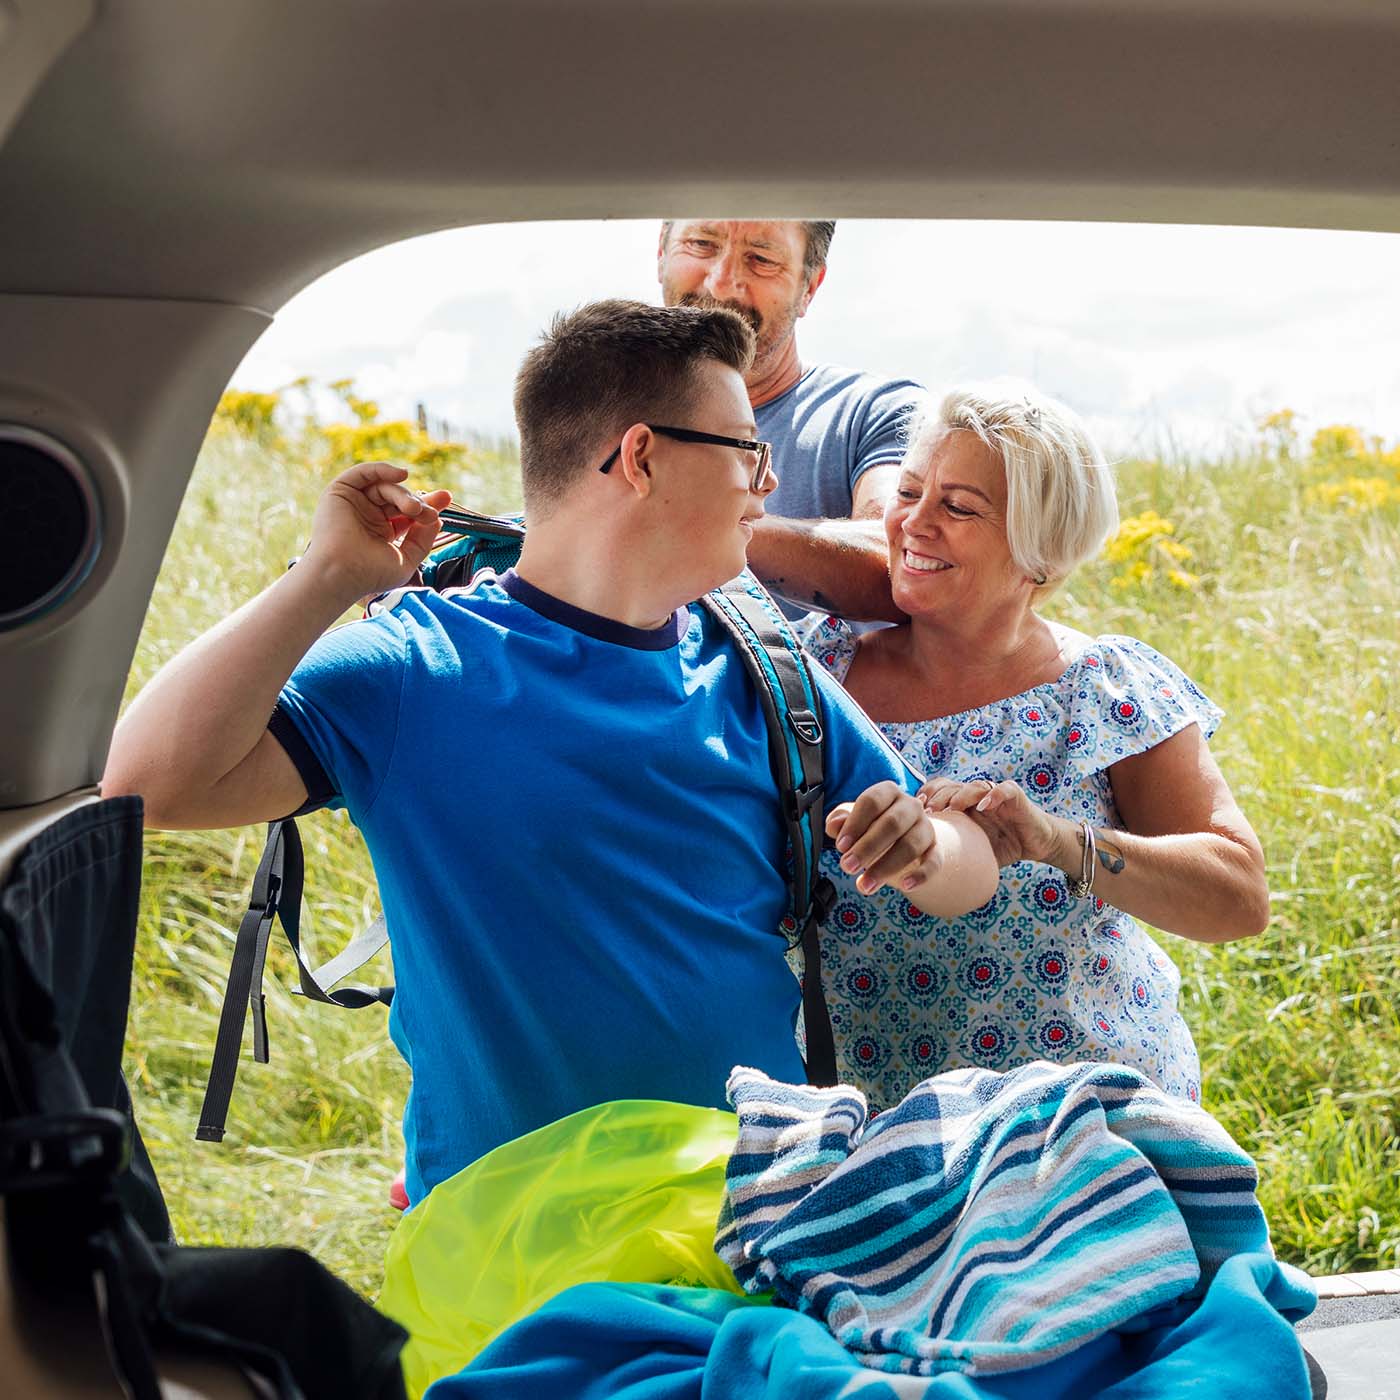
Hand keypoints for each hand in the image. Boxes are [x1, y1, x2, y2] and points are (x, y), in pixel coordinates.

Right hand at [300, 461, 451, 600]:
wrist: (342, 574)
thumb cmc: (370, 574)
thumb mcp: (407, 559)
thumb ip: (423, 539)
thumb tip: (437, 518)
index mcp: (382, 532)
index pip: (408, 513)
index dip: (427, 505)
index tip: (446, 498)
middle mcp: (368, 516)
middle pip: (399, 498)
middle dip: (419, 502)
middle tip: (429, 513)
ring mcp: (355, 504)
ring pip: (385, 487)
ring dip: (404, 495)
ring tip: (414, 509)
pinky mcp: (340, 492)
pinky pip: (363, 473)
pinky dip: (382, 469)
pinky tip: (401, 474)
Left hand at [825, 780, 942, 895]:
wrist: (905, 837)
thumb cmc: (873, 826)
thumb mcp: (855, 821)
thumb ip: (841, 820)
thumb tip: (833, 825)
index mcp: (888, 792)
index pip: (872, 802)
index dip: (855, 824)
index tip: (841, 847)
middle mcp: (910, 806)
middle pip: (892, 824)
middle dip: (867, 847)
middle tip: (847, 867)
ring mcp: (926, 827)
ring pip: (911, 845)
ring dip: (886, 867)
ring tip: (865, 886)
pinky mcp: (936, 849)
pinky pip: (934, 861)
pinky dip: (921, 874)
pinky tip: (905, 886)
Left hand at [918, 777, 1058, 866]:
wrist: (1037, 844)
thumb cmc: (1003, 847)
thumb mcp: (974, 851)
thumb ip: (954, 854)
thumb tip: (924, 877)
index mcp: (963, 805)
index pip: (939, 790)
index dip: (927, 796)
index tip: (916, 812)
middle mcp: (976, 796)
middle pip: (952, 786)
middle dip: (939, 796)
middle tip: (930, 811)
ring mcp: (995, 794)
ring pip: (974, 785)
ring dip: (961, 794)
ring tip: (952, 808)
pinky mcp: (1015, 796)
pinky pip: (1003, 789)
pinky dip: (993, 795)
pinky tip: (983, 806)